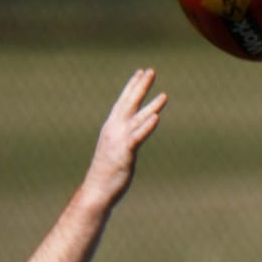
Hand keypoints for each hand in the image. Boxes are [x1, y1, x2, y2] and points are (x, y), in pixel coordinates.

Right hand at [84, 68, 167, 202]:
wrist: (96, 190)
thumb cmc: (106, 172)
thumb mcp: (115, 150)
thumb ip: (123, 140)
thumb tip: (128, 137)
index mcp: (112, 127)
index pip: (123, 102)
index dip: (132, 86)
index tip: (140, 72)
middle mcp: (114, 130)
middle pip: (130, 103)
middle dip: (141, 87)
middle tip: (151, 71)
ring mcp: (119, 140)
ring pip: (137, 119)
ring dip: (152, 106)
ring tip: (165, 95)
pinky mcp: (125, 152)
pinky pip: (138, 137)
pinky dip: (147, 126)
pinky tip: (157, 117)